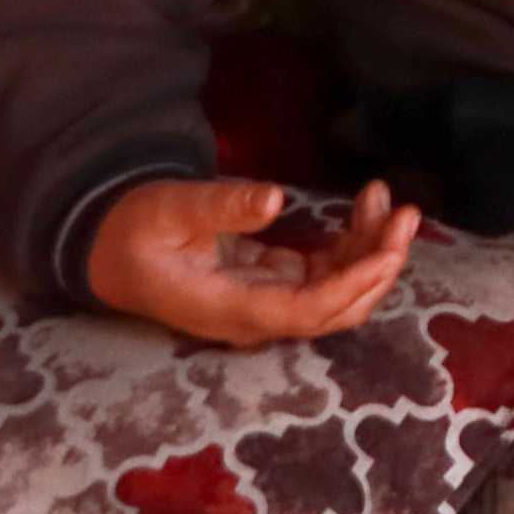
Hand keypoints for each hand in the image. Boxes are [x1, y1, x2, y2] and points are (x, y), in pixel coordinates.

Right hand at [85, 175, 424, 343]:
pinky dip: (350, 244)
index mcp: (233, 310)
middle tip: (404, 213)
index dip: (354, 284)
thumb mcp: (169, 210)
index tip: (388, 249)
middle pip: (337, 309)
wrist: (109, 250)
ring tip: (386, 199)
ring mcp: (268, 301)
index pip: (309, 311)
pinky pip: (326, 273)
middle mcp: (258, 316)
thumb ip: (221, 207)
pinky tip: (364, 209)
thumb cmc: (134, 231)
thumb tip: (274, 197)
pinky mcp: (272, 282)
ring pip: (338, 290)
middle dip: (378, 266)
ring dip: (369, 250)